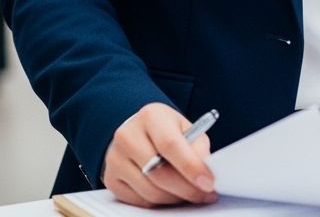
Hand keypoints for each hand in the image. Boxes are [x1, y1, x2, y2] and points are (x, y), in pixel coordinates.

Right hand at [102, 102, 216, 207]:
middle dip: (186, 189)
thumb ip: (198, 146)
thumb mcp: (184, 127)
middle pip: (159, 173)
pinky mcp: (110, 179)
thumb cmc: (165, 129)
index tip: (208, 182)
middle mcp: (127, 136)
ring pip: (150, 192)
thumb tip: (205, 171)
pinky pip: (140, 201)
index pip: (170, 145)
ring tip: (190, 193)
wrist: (136, 130)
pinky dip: (159, 202)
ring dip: (175, 198)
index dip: (191, 167)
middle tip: (205, 194)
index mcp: (150, 116)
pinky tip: (171, 194)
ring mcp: (115, 158)